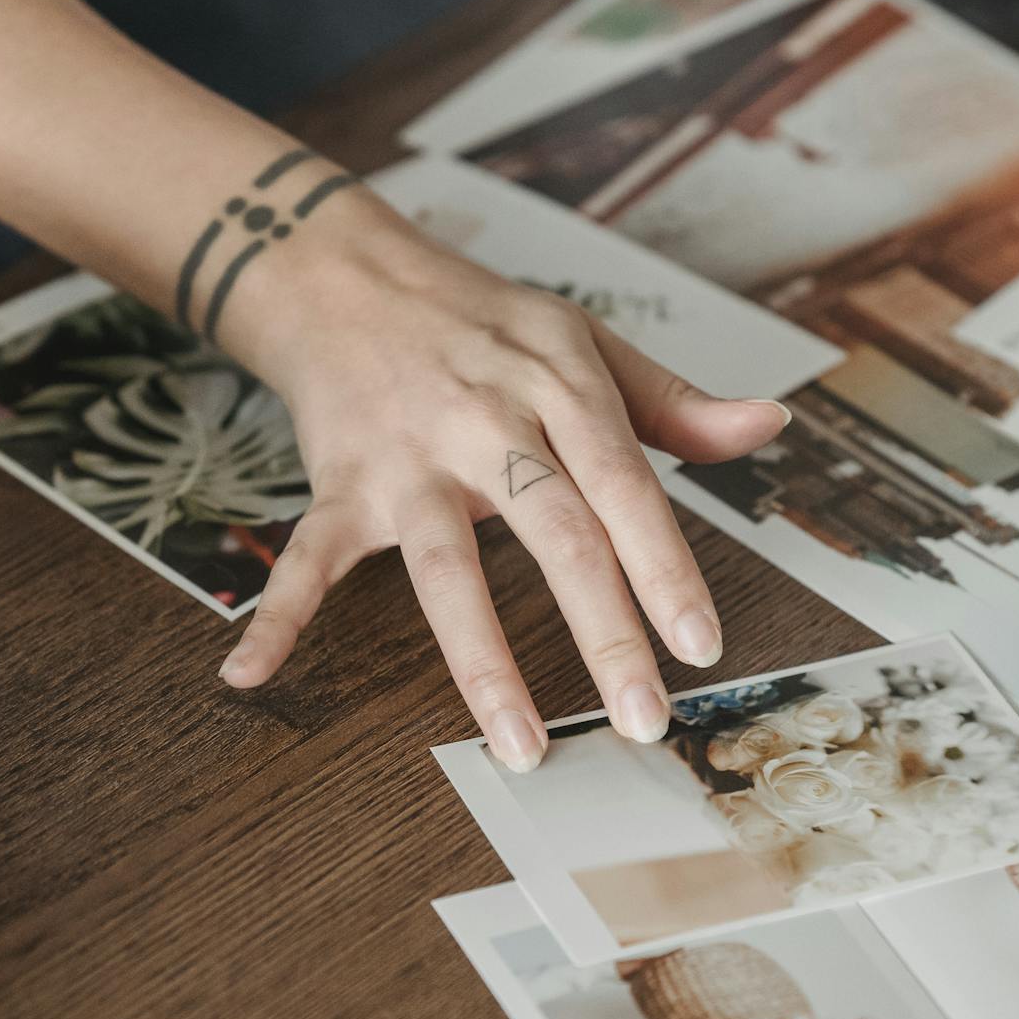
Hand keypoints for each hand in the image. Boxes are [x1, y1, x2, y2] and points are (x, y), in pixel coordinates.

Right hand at [212, 192, 791, 770]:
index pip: (625, 487)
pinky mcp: (342, 481)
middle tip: (642, 717)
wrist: (347, 273)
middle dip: (603, 630)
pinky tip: (251, 676)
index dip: (665, 568)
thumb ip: (674, 402)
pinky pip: (308, 557)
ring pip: (448, 565)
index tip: (700, 645)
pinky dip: (276, 616)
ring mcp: (408, 456)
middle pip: (555, 532)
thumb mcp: (584, 342)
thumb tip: (767, 426)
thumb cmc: (480, 323)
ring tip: (520, 745)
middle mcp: (486, 420)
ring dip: (482, 662)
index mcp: (558, 386)